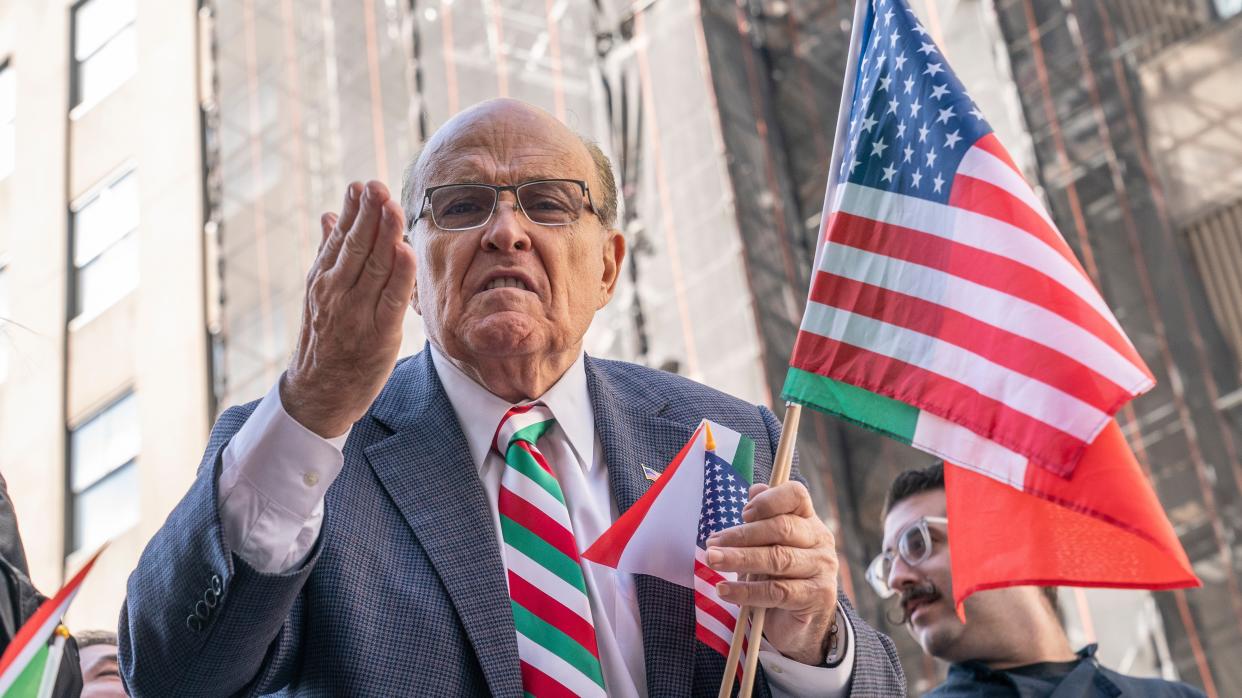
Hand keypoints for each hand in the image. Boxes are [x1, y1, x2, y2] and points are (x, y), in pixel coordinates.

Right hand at [282, 181, 415, 437]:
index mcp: (323, 280)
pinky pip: (390, 299)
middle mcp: (336, 293)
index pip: (340, 238)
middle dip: (368, 214)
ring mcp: (356, 314)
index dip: (354, 210)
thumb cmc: (325, 340)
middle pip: (356, 247)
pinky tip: (405, 251)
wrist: (319, 393)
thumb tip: (329, 214)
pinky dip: (398, 275)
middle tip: (377, 186)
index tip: (362, 184)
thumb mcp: (320, 294)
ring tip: (392, 206)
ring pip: (372, 267)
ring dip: (384, 235)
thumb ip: (328, 254)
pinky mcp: (378, 334)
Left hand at [705, 482, 838, 664]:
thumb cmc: (778, 576)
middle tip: (712, 543)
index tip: (743, 513)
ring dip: (739, 559)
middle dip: (742, 535)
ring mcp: (822, 568)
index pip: (796, 495)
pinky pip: (777, 592)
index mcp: (808, 519)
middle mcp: (820, 539)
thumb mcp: (766, 545)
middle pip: (782, 528)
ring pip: (778, 559)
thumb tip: (754, 489)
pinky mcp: (817, 596)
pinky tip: (724, 590)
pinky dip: (746, 591)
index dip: (769, 500)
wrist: (799, 622)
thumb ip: (761, 519)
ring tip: (712, 560)